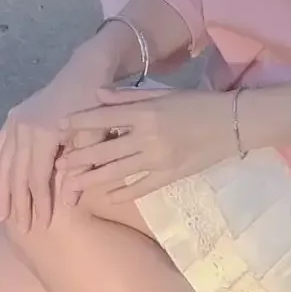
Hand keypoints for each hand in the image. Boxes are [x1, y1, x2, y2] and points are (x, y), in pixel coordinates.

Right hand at [0, 57, 113, 231]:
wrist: (84, 72)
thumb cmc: (95, 107)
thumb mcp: (94, 139)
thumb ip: (80, 170)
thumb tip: (68, 205)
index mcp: (44, 133)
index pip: (38, 178)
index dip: (40, 203)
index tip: (42, 225)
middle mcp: (23, 128)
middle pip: (17, 175)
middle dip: (18, 204)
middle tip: (19, 229)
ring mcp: (15, 122)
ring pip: (4, 164)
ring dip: (2, 192)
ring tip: (1, 216)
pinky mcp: (12, 118)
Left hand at [57, 87, 239, 201]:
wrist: (233, 123)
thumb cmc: (197, 103)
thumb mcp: (163, 93)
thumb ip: (128, 97)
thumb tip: (97, 95)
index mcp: (145, 111)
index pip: (103, 118)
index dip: (78, 123)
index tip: (58, 128)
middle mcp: (147, 136)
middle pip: (104, 150)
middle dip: (78, 159)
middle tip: (57, 166)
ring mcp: (158, 159)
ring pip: (117, 172)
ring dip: (92, 179)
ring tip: (72, 185)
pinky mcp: (170, 175)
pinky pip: (140, 187)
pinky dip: (122, 193)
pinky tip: (106, 198)